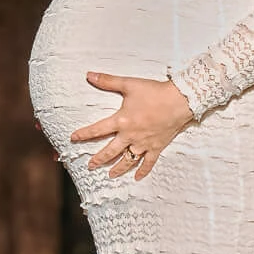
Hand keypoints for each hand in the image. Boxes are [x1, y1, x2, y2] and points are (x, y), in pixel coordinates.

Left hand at [73, 74, 194, 178]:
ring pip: (128, 160)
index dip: (84, 134)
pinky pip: (149, 162)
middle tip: (90, 166)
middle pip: (111, 151)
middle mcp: (130, 135)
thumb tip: (89, 75)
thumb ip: (107, 81)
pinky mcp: (156, 147)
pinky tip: (138, 177)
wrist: (179, 100)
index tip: (74, 138)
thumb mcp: (129, 84)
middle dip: (99, 159)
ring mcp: (144, 143)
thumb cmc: (154, 92)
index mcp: (122, 121)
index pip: (98, 130)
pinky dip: (143, 171)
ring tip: (110, 175)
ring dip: (118, 168)